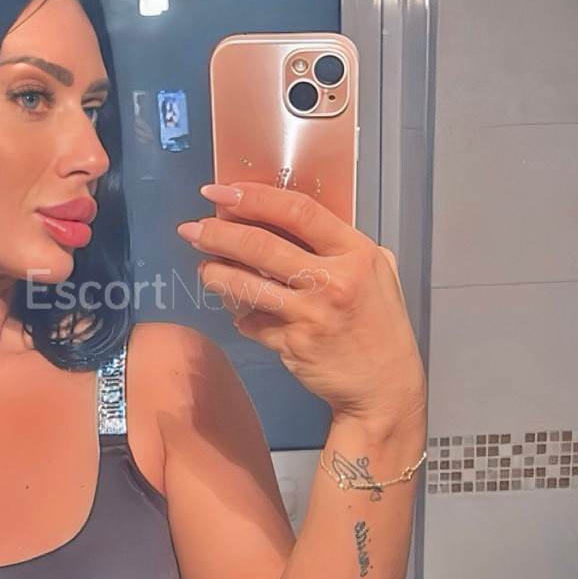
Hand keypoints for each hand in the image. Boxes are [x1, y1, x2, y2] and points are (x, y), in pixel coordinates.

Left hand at [176, 181, 426, 428]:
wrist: (384, 387)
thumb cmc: (379, 325)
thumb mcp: (377, 272)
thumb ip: (340, 245)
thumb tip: (288, 219)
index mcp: (355, 253)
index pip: (297, 211)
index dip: (254, 197)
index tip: (222, 191)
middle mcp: (332, 280)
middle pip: (260, 245)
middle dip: (217, 233)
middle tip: (193, 229)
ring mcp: (310, 314)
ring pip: (244, 284)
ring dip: (214, 272)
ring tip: (203, 267)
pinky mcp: (292, 344)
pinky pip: (250, 321)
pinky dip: (239, 314)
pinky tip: (238, 310)